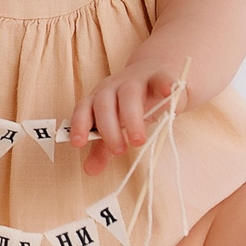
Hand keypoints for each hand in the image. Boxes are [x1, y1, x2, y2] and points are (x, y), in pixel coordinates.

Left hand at [71, 60, 184, 175]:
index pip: (83, 109)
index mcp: (98, 99)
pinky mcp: (159, 77)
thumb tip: (89, 170)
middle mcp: (113, 88)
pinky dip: (164, 86)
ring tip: (138, 140)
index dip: (80, 125)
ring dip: (132, 118)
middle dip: (109, 129)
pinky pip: (160, 79)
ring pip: (129, 95)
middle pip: (104, 104)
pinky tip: (167, 93)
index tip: (78, 143)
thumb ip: (102, 148)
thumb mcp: (114, 126)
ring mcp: (136, 81)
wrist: (153, 74)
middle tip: (119, 151)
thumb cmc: (130, 105)